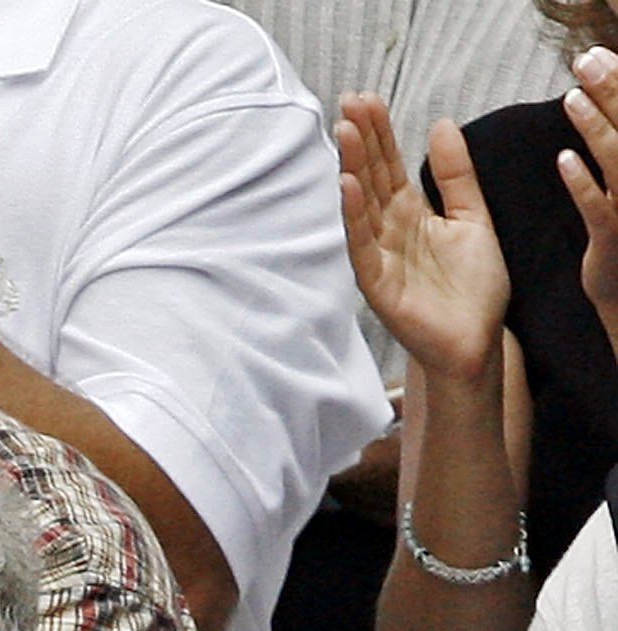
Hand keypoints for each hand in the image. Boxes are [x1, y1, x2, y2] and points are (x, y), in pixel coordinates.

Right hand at [336, 97, 510, 385]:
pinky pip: (362, 246)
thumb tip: (440, 124)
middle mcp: (390, 231)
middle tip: (349, 102)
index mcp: (411, 214)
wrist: (476, 341)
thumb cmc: (473, 288)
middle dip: (361, 141)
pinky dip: (354, 217)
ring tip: (344, 132)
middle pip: (372, 177)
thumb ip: (456, 176)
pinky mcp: (378, 284)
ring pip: (362, 205)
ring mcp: (380, 257)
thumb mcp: (473, 217)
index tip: (366, 99)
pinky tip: (349, 187)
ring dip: (352, 168)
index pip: (389, 165)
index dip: (379, 133)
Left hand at [562, 52, 617, 365]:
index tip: (602, 53)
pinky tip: (563, 158)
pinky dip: (583, 181)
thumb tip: (596, 105)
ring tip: (570, 97)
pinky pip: (599, 206)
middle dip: (612, 91)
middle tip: (585, 60)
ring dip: (595, 126)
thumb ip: (614, 151)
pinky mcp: (614, 238)